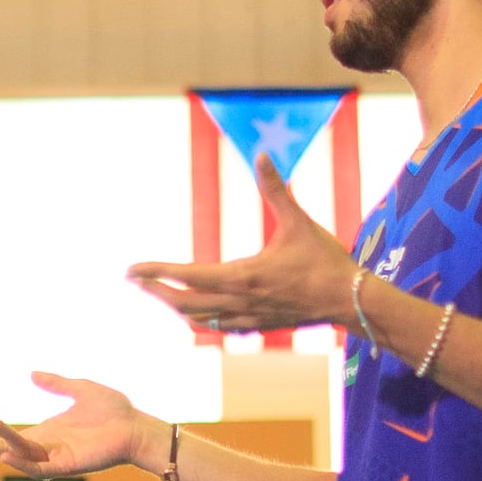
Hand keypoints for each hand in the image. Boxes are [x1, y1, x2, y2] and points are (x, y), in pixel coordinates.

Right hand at [0, 372, 148, 475]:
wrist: (135, 425)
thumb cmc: (114, 410)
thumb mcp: (80, 389)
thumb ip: (56, 384)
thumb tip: (32, 373)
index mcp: (48, 432)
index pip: (12, 439)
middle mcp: (48, 447)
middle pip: (9, 450)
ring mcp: (57, 457)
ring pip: (22, 457)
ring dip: (3, 449)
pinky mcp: (69, 465)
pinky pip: (40, 468)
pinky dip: (23, 464)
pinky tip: (8, 455)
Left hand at [127, 153, 358, 333]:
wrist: (350, 301)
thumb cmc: (325, 260)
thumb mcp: (298, 221)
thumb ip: (275, 188)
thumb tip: (262, 154)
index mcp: (244, 276)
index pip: (187, 275)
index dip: (155, 272)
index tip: (131, 270)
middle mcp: (239, 301)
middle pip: (183, 303)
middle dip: (156, 291)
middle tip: (134, 280)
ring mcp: (247, 318)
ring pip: (198, 319)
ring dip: (174, 306)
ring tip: (157, 292)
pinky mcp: (257, 326)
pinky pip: (217, 327)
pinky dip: (198, 318)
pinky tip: (193, 311)